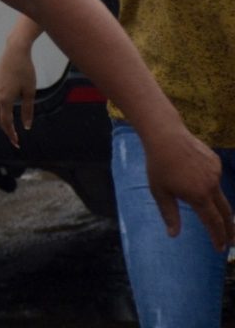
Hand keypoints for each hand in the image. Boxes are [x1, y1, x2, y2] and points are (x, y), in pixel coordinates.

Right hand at [0, 40, 37, 146]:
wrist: (15, 52)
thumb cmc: (26, 71)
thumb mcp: (30, 92)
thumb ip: (27, 110)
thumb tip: (27, 126)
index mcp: (5, 100)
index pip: (6, 122)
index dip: (11, 134)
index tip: (17, 143)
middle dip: (6, 130)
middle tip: (15, 139)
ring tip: (7, 128)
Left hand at [142, 124, 234, 250]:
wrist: (165, 136)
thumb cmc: (158, 165)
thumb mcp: (159, 192)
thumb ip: (169, 214)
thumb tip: (173, 235)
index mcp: (198, 196)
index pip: (213, 222)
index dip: (218, 237)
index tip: (221, 249)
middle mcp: (211, 186)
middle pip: (225, 213)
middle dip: (229, 229)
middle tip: (231, 242)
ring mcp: (216, 173)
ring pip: (218, 194)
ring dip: (214, 203)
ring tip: (202, 201)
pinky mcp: (215, 162)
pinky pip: (213, 178)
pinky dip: (207, 183)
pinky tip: (192, 174)